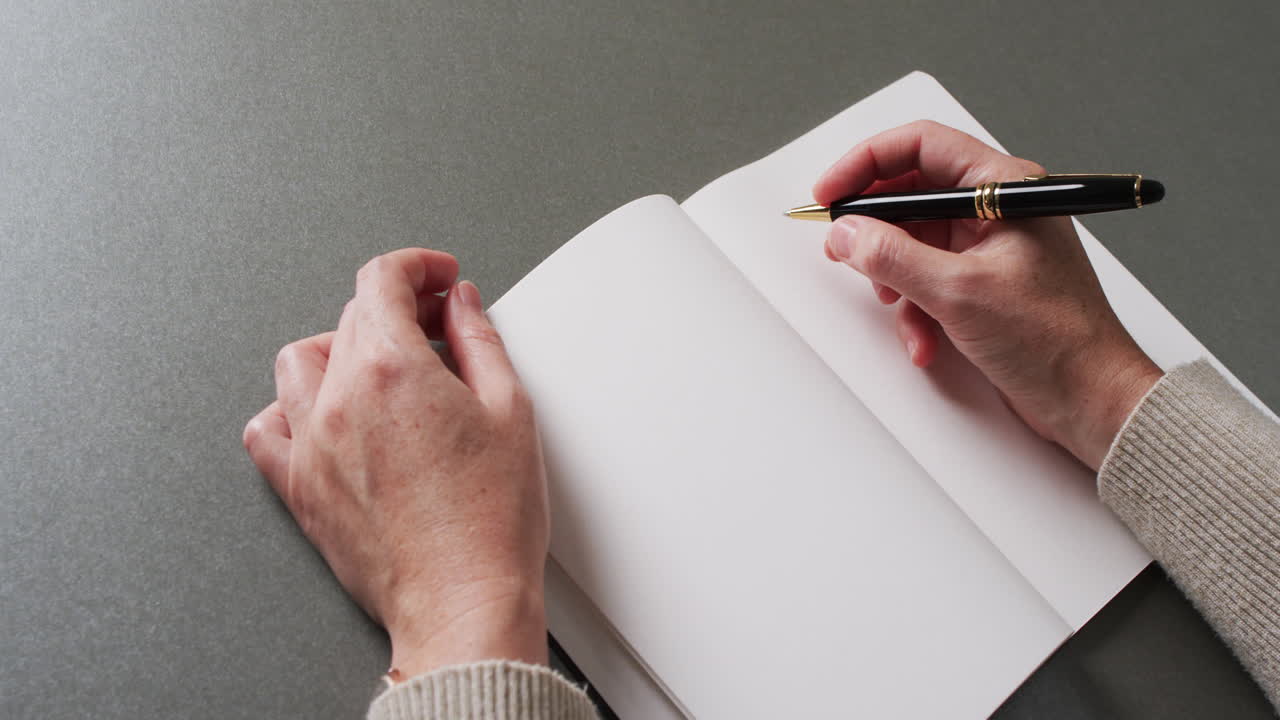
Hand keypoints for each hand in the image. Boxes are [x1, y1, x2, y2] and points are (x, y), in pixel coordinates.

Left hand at [242, 249, 548, 678]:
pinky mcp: (300, 489)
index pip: (382, 280)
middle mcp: (339, 400)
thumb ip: (480, 341)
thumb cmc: (490, 522)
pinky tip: (326, 415)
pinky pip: (266, 429)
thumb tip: (459, 304)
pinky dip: (290, 409)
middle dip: (396, 309)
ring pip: (300, 363)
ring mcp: (311, 446)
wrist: (462, 603)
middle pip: (350, 318)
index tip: (437, 277)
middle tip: (436, 326)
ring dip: (340, 349)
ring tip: (383, 366)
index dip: (416, 266)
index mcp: (391, 369)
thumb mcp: (511, 410)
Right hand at [815, 120, 1162, 469]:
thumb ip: (894, 257)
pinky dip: (916, 308)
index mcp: (1006, 189)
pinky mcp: (984, 283)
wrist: (1091, 400)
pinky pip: (929, 280)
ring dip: (894, 277)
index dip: (866, 164)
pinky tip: (924, 339)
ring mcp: (991, 246)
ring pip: (915, 241)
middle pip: (912, 193)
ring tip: (892, 303)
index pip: (921, 146)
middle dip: (875, 227)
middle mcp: (999, 209)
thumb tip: (847, 233)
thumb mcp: (959, 293)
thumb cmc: (1056, 340)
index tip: (830, 194)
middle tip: (842, 247)